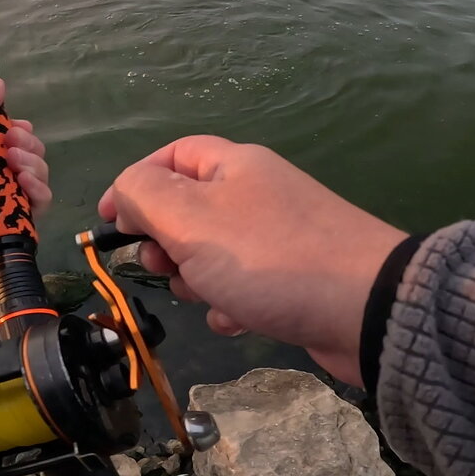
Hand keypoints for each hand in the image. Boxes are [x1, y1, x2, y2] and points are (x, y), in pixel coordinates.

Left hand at [0, 78, 50, 275]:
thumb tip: (0, 87)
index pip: (7, 137)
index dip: (19, 130)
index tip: (15, 127)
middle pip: (26, 158)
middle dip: (29, 145)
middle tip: (10, 143)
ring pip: (33, 184)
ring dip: (35, 167)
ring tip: (13, 161)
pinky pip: (30, 214)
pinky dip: (38, 196)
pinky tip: (23, 181)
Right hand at [100, 136, 404, 386]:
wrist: (365, 306)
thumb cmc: (268, 256)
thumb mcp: (191, 218)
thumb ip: (145, 195)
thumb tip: (126, 191)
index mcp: (235, 165)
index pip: (173, 155)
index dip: (135, 182)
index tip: (109, 221)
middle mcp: (259, 193)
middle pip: (191, 206)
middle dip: (165, 239)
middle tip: (160, 264)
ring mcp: (280, 237)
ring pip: (214, 252)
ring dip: (195, 278)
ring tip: (202, 294)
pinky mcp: (296, 280)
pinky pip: (246, 287)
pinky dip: (231, 306)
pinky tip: (236, 321)